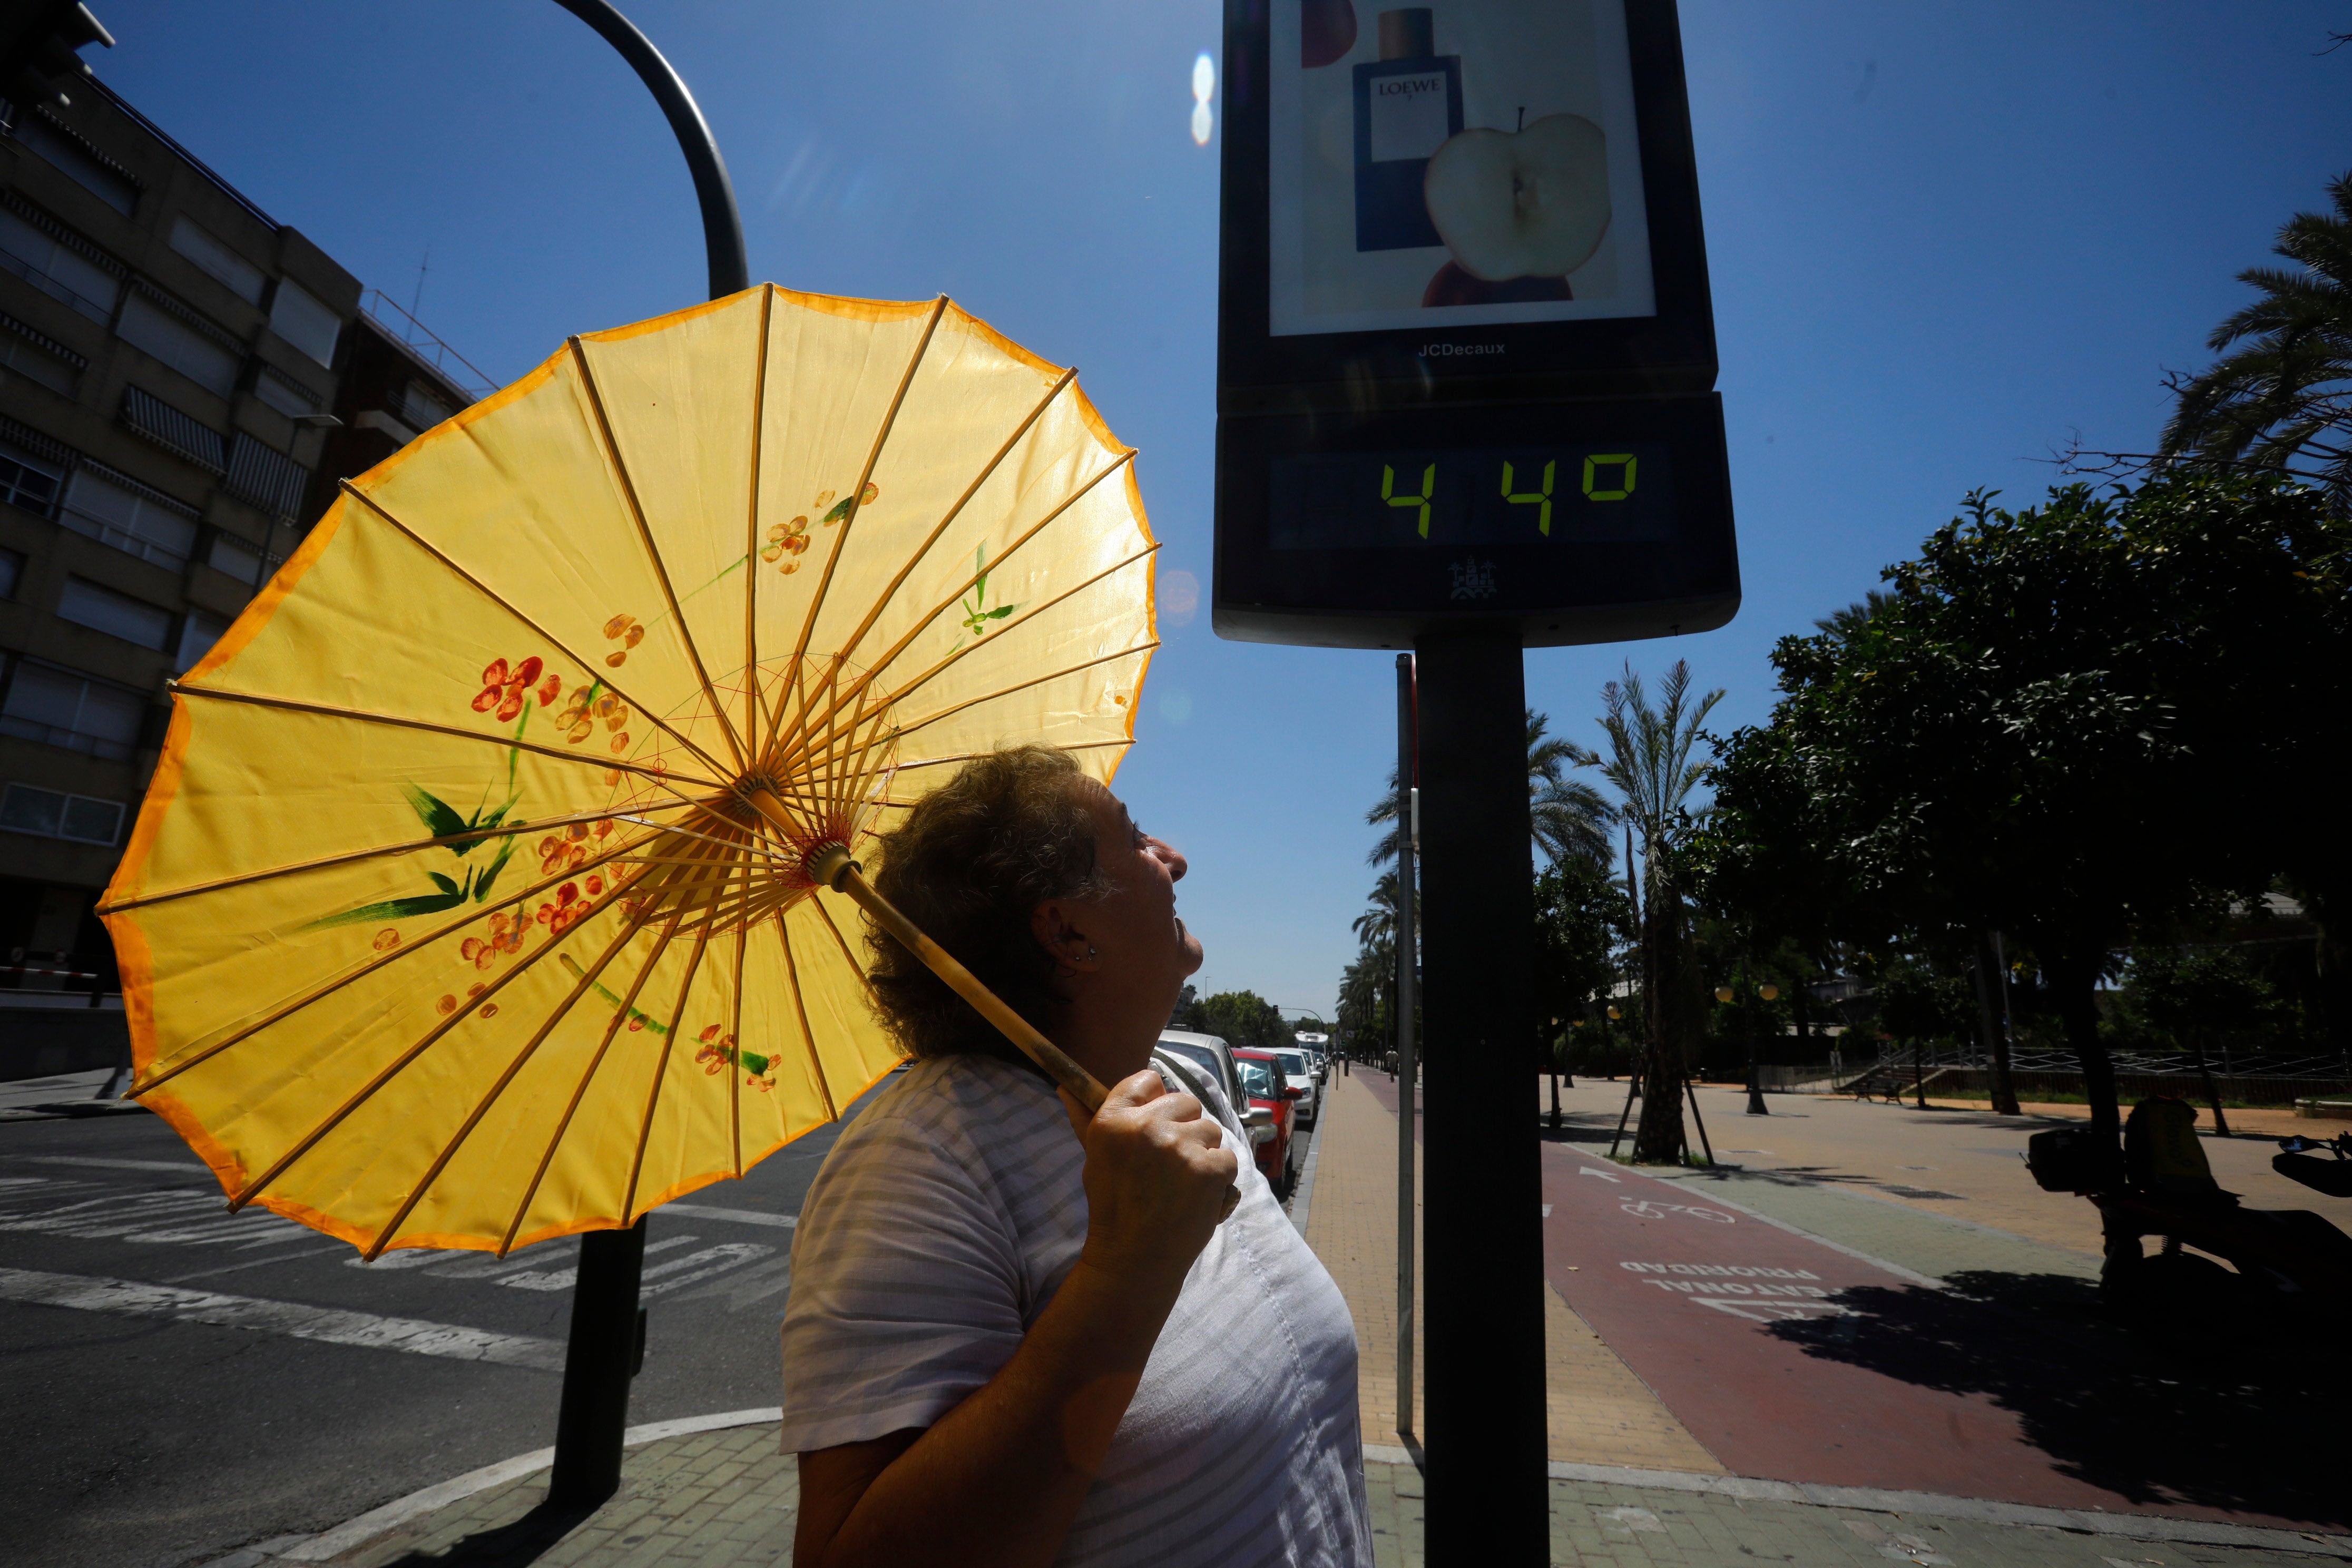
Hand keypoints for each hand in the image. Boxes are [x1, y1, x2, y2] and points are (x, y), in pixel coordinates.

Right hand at [1061, 1071, 1237, 1298]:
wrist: (1133, 1259)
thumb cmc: (1112, 1208)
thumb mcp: (1094, 1159)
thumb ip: (1085, 1120)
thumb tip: (1066, 1088)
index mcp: (1113, 1120)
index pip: (1147, 1080)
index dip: (1156, 1101)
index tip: (1155, 1123)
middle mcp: (1145, 1127)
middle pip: (1186, 1101)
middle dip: (1185, 1127)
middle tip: (1171, 1162)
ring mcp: (1179, 1147)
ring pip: (1211, 1129)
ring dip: (1203, 1152)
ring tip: (1184, 1181)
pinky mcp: (1207, 1169)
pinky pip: (1227, 1158)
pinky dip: (1219, 1178)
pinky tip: (1199, 1195)